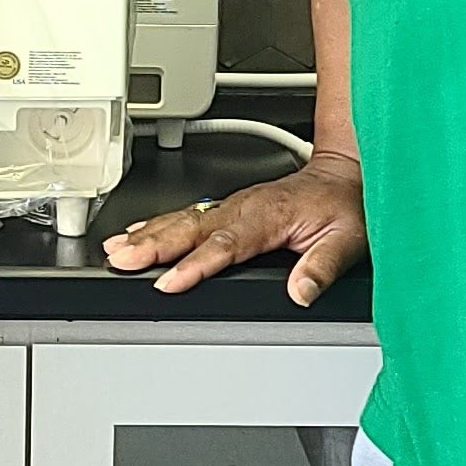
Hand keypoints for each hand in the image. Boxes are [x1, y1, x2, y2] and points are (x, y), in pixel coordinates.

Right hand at [100, 150, 366, 305]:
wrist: (345, 173)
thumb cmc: (345, 205)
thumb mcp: (347, 239)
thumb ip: (322, 267)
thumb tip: (301, 292)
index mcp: (270, 215)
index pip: (227, 244)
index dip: (196, 263)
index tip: (170, 280)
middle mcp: (245, 207)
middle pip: (192, 228)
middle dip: (153, 244)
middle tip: (123, 260)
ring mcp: (233, 205)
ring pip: (183, 219)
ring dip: (147, 234)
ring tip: (117, 250)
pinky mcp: (228, 206)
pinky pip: (187, 213)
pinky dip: (156, 223)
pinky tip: (136, 232)